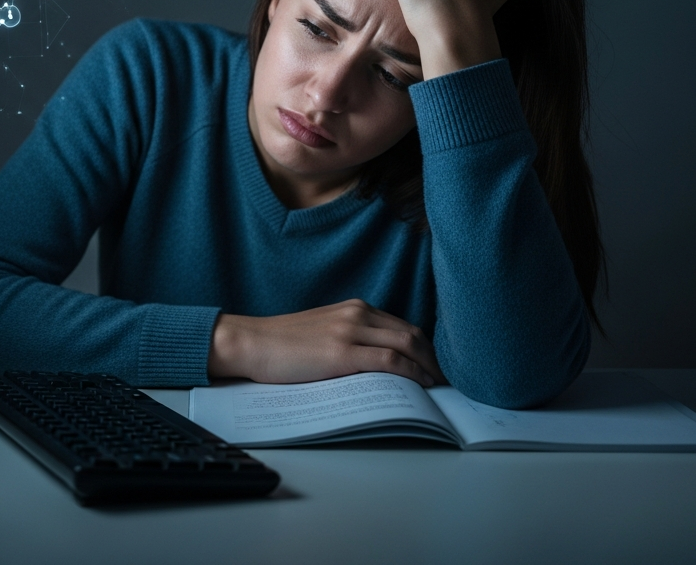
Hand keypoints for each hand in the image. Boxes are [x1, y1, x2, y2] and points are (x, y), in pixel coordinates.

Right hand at [207, 299, 444, 386]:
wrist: (250, 341)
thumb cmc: (280, 342)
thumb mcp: (322, 329)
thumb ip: (350, 336)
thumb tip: (379, 361)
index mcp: (353, 307)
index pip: (402, 326)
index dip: (425, 348)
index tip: (435, 367)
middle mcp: (357, 314)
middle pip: (412, 334)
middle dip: (434, 359)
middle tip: (445, 380)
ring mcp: (350, 332)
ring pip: (407, 345)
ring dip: (428, 368)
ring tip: (437, 387)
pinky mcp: (341, 353)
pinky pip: (390, 361)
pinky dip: (412, 373)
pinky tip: (420, 385)